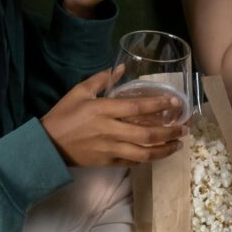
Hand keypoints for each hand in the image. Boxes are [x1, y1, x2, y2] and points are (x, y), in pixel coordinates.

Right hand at [40, 67, 186, 166]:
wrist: (47, 145)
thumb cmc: (63, 115)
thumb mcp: (79, 92)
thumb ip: (101, 80)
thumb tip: (120, 69)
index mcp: (103, 110)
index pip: (137, 108)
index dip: (158, 105)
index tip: (174, 102)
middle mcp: (110, 131)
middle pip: (146, 134)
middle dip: (169, 132)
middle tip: (184, 128)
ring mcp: (109, 149)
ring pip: (143, 153)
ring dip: (164, 150)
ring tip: (178, 144)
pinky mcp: (107, 162)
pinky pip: (132, 162)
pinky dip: (147, 158)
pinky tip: (157, 153)